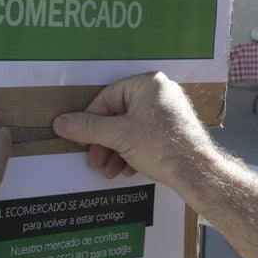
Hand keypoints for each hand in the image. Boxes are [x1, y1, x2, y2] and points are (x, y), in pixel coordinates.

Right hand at [51, 72, 218, 190]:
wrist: (197, 173)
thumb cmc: (161, 147)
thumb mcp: (119, 136)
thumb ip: (88, 128)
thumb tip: (60, 123)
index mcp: (148, 84)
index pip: (108, 97)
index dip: (91, 120)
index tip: (80, 139)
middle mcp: (160, 92)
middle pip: (119, 115)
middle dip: (104, 141)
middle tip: (94, 161)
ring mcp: (169, 111)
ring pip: (131, 129)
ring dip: (116, 150)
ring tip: (108, 170)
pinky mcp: (174, 130)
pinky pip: (145, 136)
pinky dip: (132, 152)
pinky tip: (126, 169)